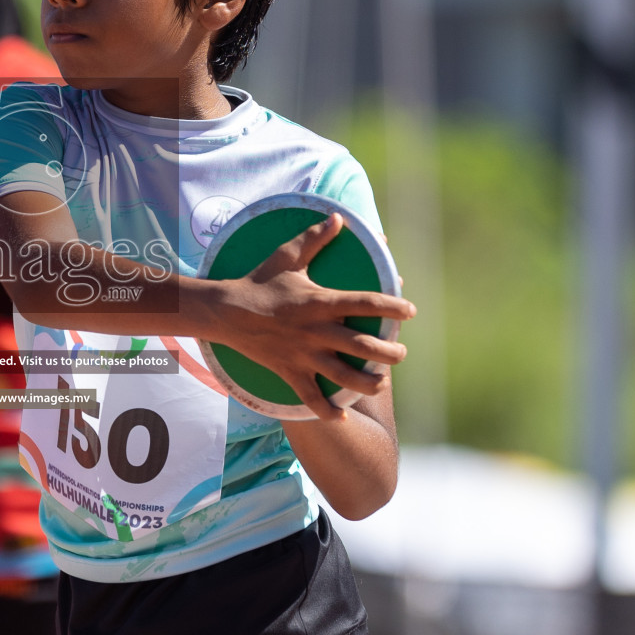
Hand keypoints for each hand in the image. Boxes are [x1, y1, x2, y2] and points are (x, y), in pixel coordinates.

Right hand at [217, 214, 415, 419]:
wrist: (225, 312)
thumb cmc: (258, 282)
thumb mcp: (287, 258)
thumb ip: (314, 239)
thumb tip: (338, 218)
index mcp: (320, 302)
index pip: (365, 303)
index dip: (391, 307)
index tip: (410, 310)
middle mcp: (316, 331)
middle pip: (363, 347)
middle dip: (388, 353)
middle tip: (400, 353)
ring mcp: (303, 355)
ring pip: (343, 376)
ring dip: (367, 383)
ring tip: (380, 382)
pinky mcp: (289, 372)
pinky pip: (310, 398)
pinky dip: (325, 410)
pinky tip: (340, 416)